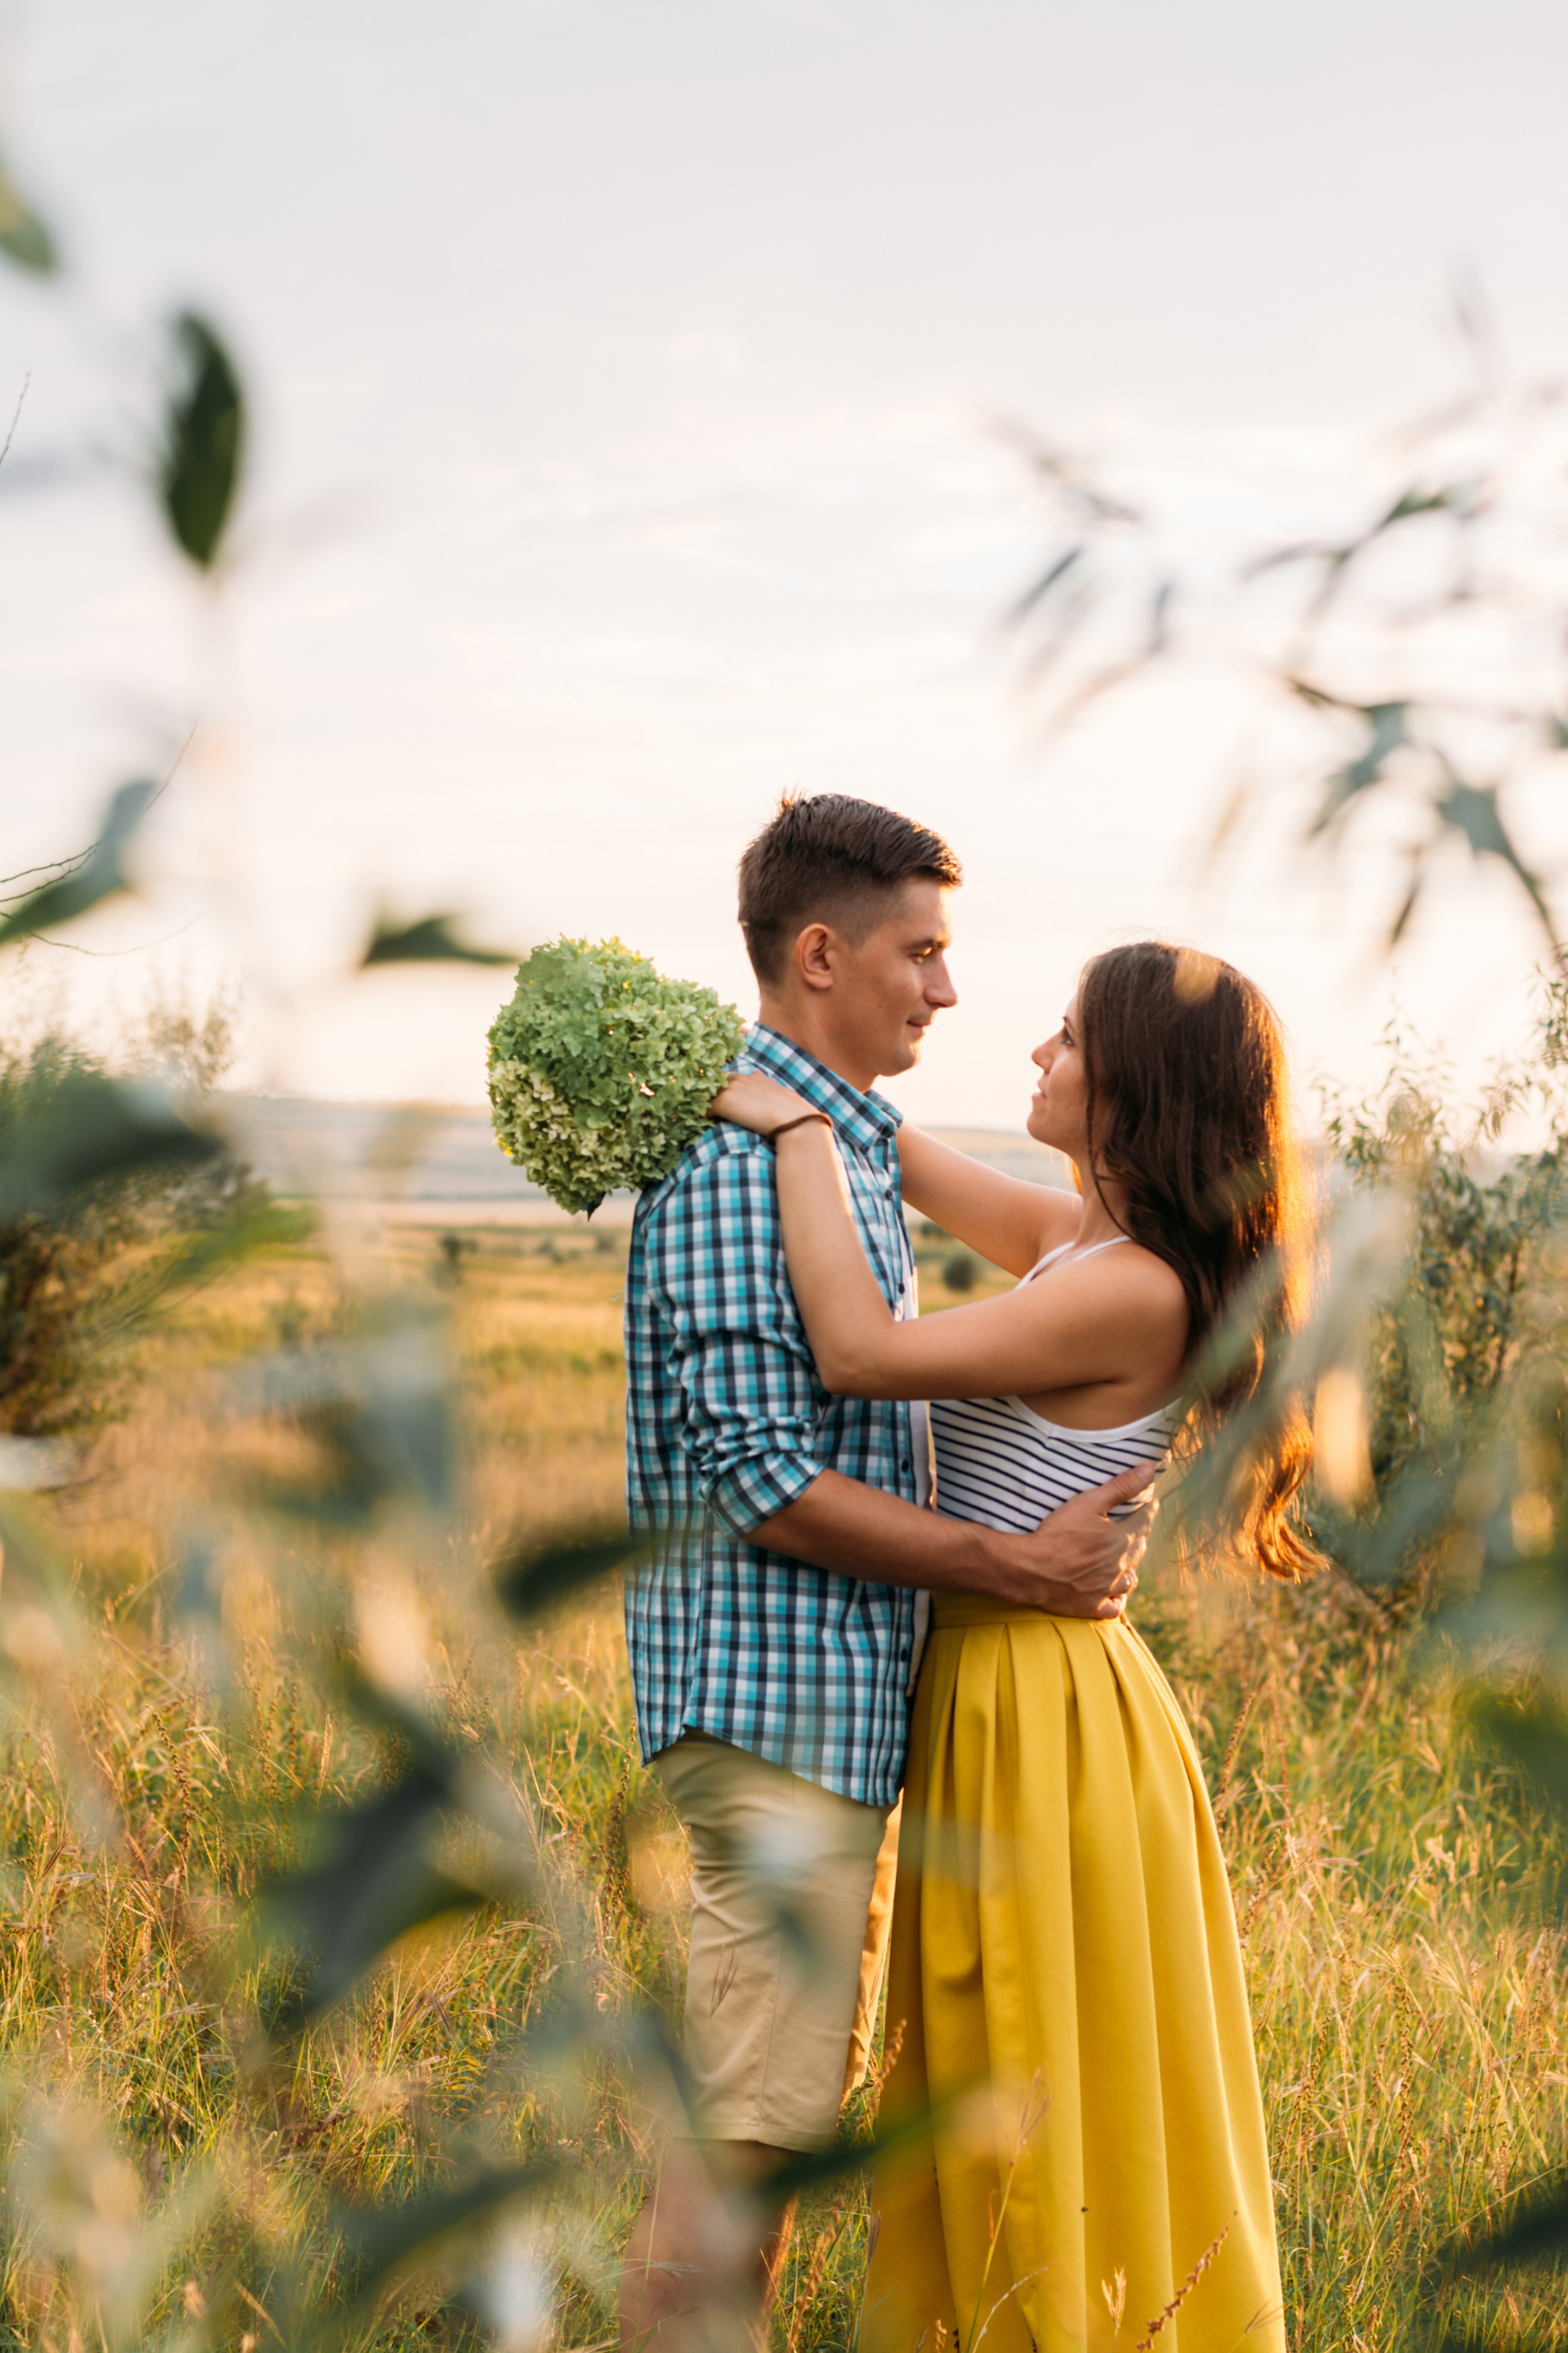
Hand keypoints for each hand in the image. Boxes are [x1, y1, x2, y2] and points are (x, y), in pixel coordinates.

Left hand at [709, 1071, 813, 1136]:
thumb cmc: (793, 1112)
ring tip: (697, 1117)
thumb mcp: (780, 1092)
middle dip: (708, 1096)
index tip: (718, 1103)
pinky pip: (703, 1108)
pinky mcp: (724, 1102)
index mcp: (753, 1077)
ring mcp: (731, 1089)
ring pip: (705, 1094)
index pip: (727, 1078)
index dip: (721, 1090)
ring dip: (702, 1106)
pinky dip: (700, 1117)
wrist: (795, 1121)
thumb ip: (766, 1082)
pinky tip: (701, 1125)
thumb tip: (757, 1071)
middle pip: (713, 1083)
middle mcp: (740, 1078)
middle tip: (702, 1110)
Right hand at [1003, 1464, 1157, 1619]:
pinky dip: (1118, 1599)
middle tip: (1137, 1527)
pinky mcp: (1093, 1606)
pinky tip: (1116, 1594)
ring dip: (1130, 1568)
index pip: (1144, 1521)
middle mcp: (1121, 1566)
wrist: (1032, 1569)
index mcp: (1122, 1539)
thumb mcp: (1088, 1502)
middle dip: (1139, 1536)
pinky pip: (1114, 1607)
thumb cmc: (1058, 1533)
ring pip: (1129, 1579)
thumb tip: (1149, 1470)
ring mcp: (1108, 1589)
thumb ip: (1120, 1487)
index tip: (1152, 1503)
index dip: (1149, 1510)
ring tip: (1126, 1560)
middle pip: (1138, 1549)